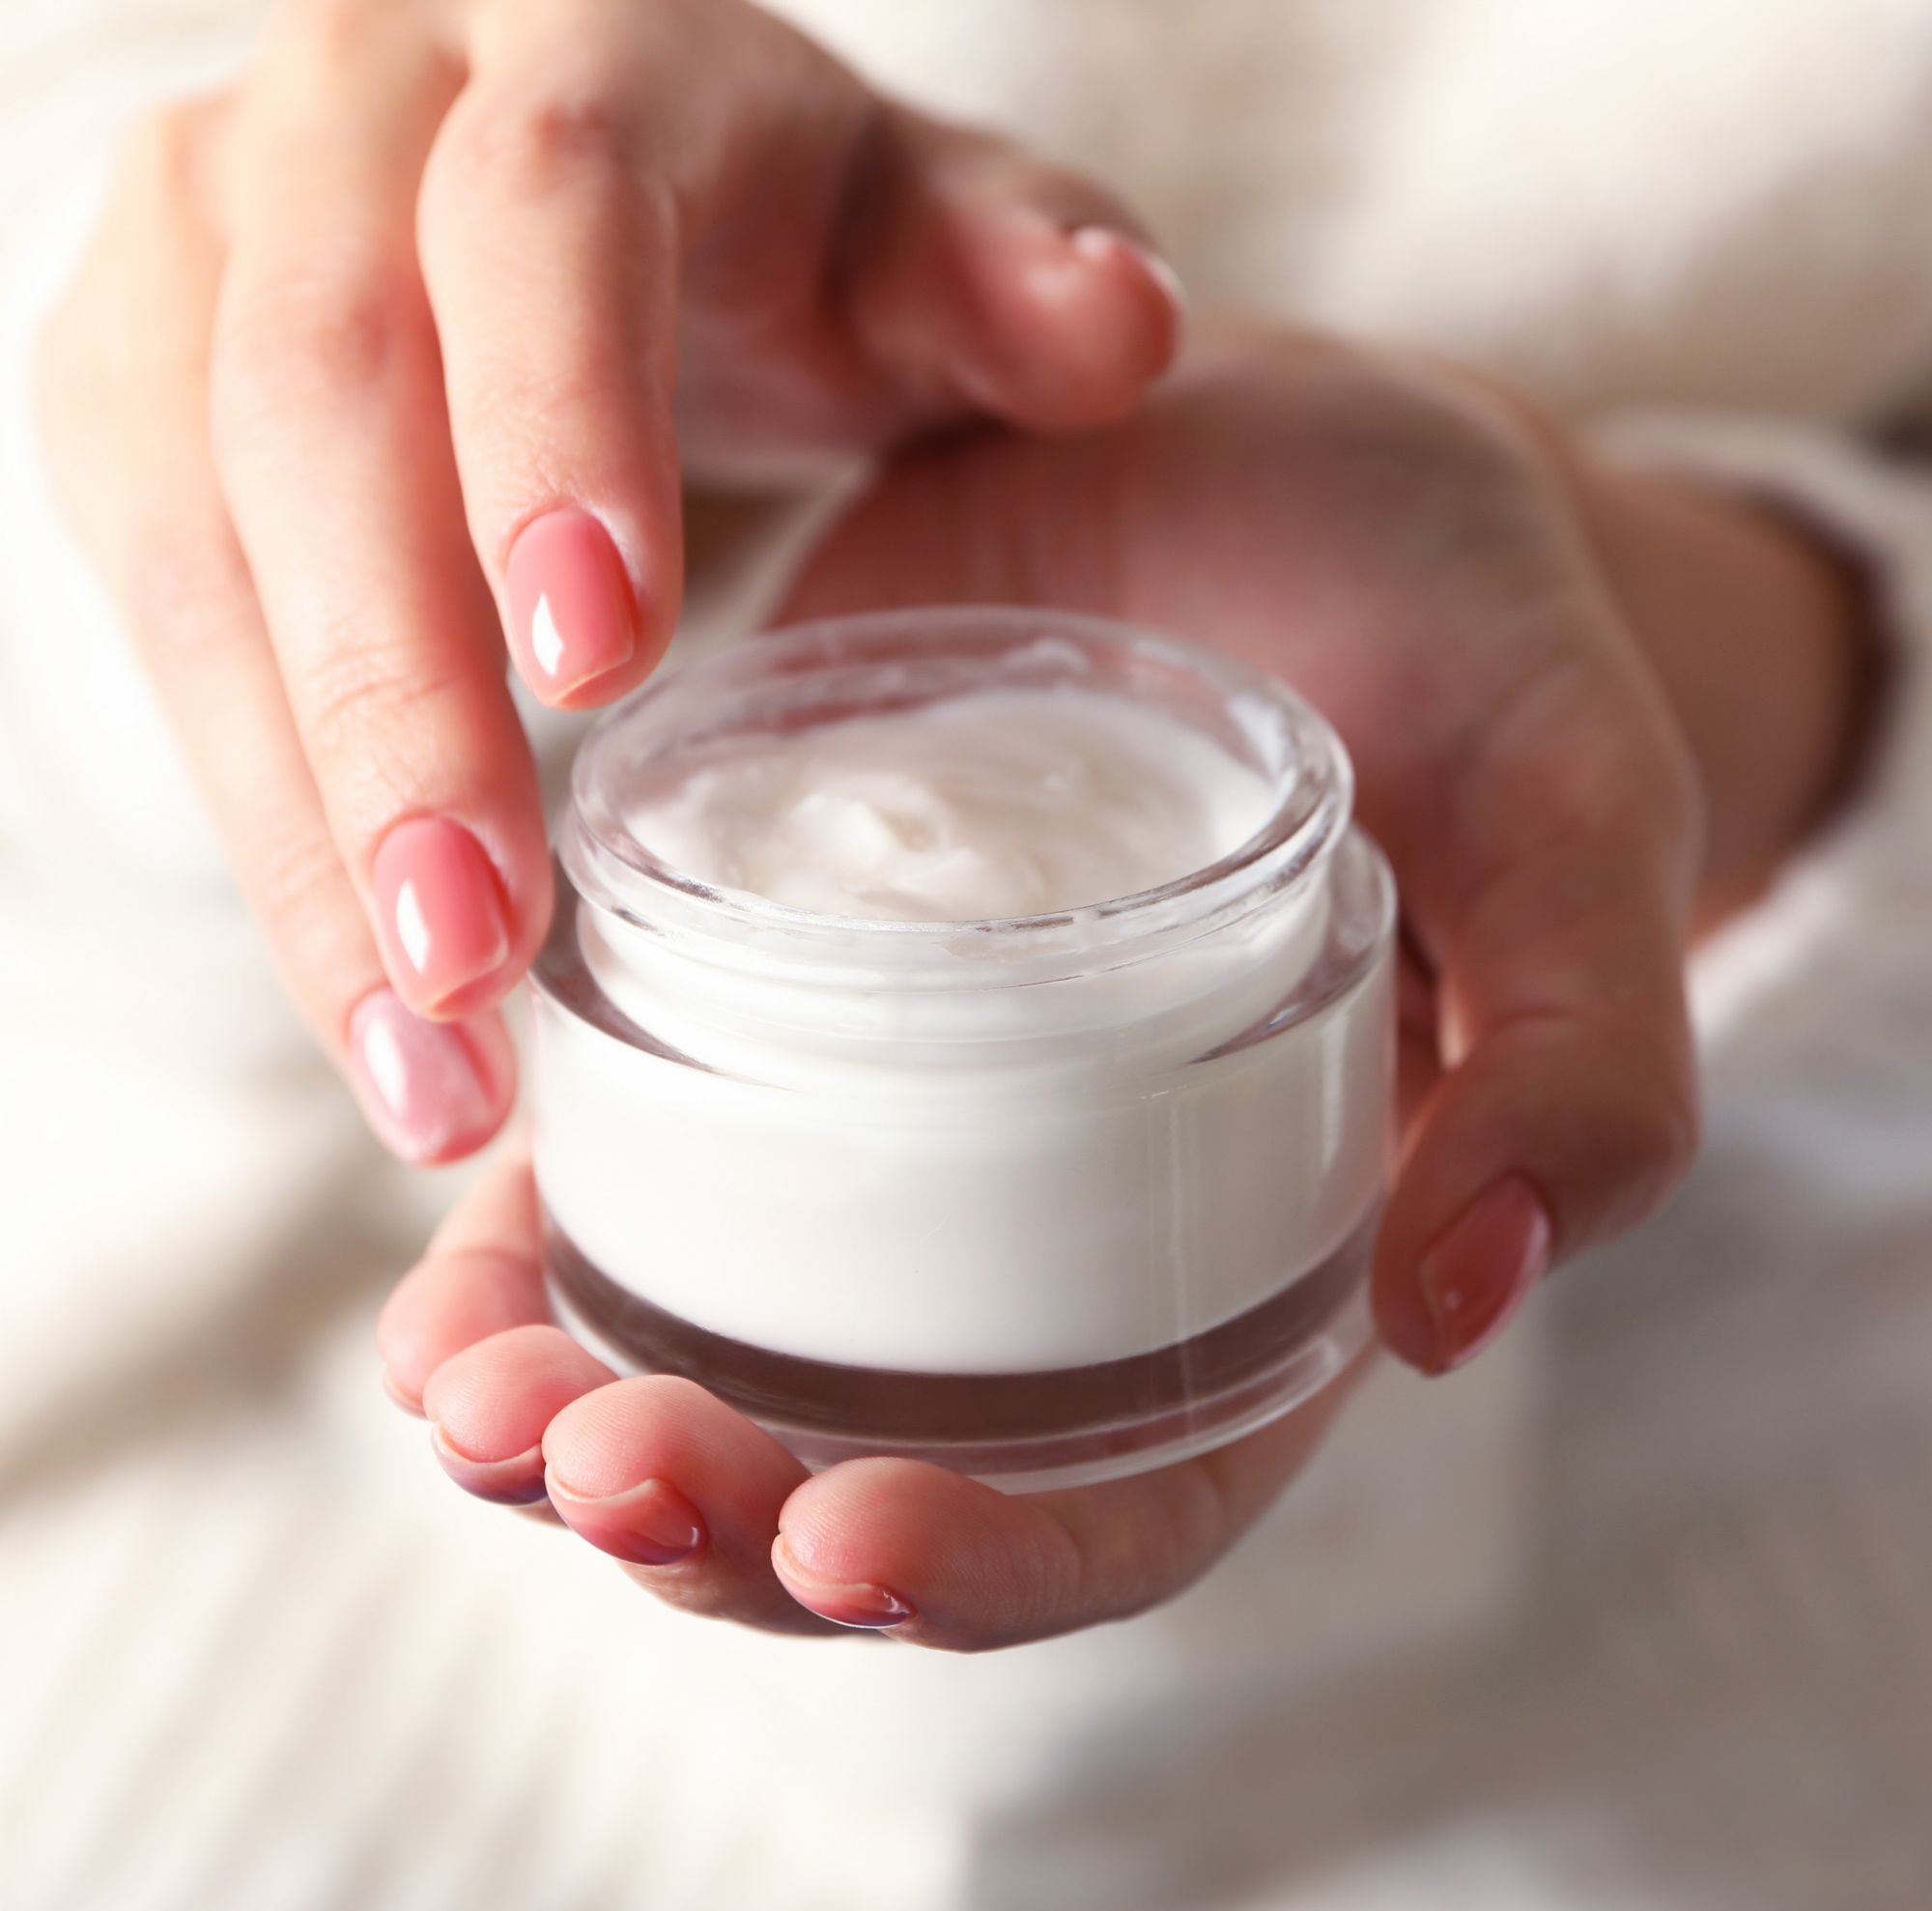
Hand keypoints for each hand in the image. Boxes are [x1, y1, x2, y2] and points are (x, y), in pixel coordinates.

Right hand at [34, 0, 1178, 1163]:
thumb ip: (1006, 268)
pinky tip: (356, 989)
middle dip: (392, 697)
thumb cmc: (777, 232)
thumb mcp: (917, 229)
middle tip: (479, 951)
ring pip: (192, 539)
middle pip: (323, 396)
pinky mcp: (130, 392)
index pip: (540, 210)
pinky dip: (257, 824)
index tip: (594, 672)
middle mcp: (346, 123)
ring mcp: (204, 255)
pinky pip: (156, 620)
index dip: (552, 427)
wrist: (566, 194)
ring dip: (297, 817)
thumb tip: (1114, 325)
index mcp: (576, 50)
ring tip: (419, 1048)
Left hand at [377, 331, 1867, 1646]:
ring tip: (459, 1403)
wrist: (1272, 447)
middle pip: (885, 1457)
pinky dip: (528, 1240)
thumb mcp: (1573, 807)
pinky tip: (432, 1272)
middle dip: (729, 1510)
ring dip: (579, 1411)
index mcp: (1259, 1247)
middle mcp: (1056, 1226)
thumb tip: (1455, 1307)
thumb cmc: (1461, 629)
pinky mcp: (775, 986)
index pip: (1132, 1491)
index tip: (855, 1538)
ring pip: (726, 1345)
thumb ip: (1586, 1049)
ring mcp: (897, 1117)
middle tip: (593, 1462)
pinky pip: (632, 1159)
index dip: (1001, 1557)